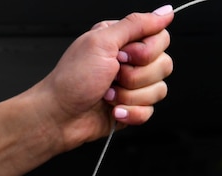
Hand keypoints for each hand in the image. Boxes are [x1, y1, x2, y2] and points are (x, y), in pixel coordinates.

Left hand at [36, 6, 174, 147]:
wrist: (56, 117)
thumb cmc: (70, 80)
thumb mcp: (101, 42)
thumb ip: (135, 24)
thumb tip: (165, 13)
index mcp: (122, 40)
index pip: (160, 38)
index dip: (146, 51)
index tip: (122, 56)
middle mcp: (129, 62)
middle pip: (164, 64)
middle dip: (136, 76)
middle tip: (111, 76)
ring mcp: (131, 87)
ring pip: (158, 90)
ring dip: (129, 95)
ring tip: (106, 95)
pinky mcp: (130, 108)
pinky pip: (149, 111)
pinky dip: (129, 113)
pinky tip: (112, 110)